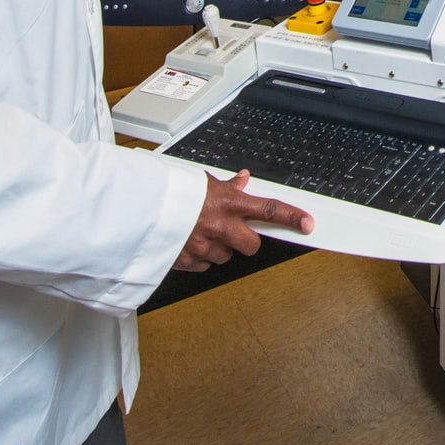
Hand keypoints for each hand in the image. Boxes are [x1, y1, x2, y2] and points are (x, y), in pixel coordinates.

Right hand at [173, 171, 314, 271]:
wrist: (135, 208)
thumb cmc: (166, 191)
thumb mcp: (200, 181)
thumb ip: (226, 186)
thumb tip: (243, 179)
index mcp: (225, 203)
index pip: (268, 209)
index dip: (291, 217)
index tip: (308, 223)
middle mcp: (218, 226)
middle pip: (251, 244)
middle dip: (246, 240)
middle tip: (232, 231)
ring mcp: (203, 246)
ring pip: (226, 256)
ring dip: (219, 248)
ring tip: (200, 232)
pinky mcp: (187, 262)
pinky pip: (203, 266)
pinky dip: (199, 257)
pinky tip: (187, 243)